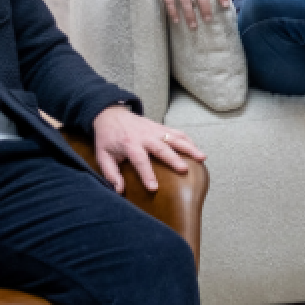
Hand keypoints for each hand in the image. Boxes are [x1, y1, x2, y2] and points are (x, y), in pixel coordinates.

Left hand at [92, 104, 206, 192]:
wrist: (111, 114)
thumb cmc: (108, 138)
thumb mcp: (102, 156)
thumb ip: (110, 173)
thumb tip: (119, 190)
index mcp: (129, 144)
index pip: (140, 160)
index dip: (147, 174)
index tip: (154, 188)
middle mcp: (144, 136)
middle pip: (161, 148)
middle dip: (173, 159)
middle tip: (184, 170)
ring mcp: (154, 130)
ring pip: (175, 138)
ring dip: (189, 147)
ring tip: (202, 157)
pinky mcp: (161, 127)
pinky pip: (177, 133)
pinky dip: (189, 140)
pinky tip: (197, 149)